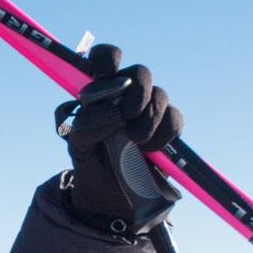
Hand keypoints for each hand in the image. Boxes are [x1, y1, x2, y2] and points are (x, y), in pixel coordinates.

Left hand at [61, 44, 182, 227]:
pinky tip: (150, 150)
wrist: (109, 195)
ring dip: (148, 118)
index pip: (105, 57)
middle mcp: (127, 94)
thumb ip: (84, 126)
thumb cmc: (90, 161)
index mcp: (101, 90)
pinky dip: (163, 133)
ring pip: (160, 95)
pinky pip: (174, 118)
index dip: (108, 58)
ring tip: (135, 141)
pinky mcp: (168, 127)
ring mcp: (150, 109)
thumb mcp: (77, 146)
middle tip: (126, 116)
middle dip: (136, 92)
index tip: (106, 74)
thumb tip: (111, 113)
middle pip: (141, 71)